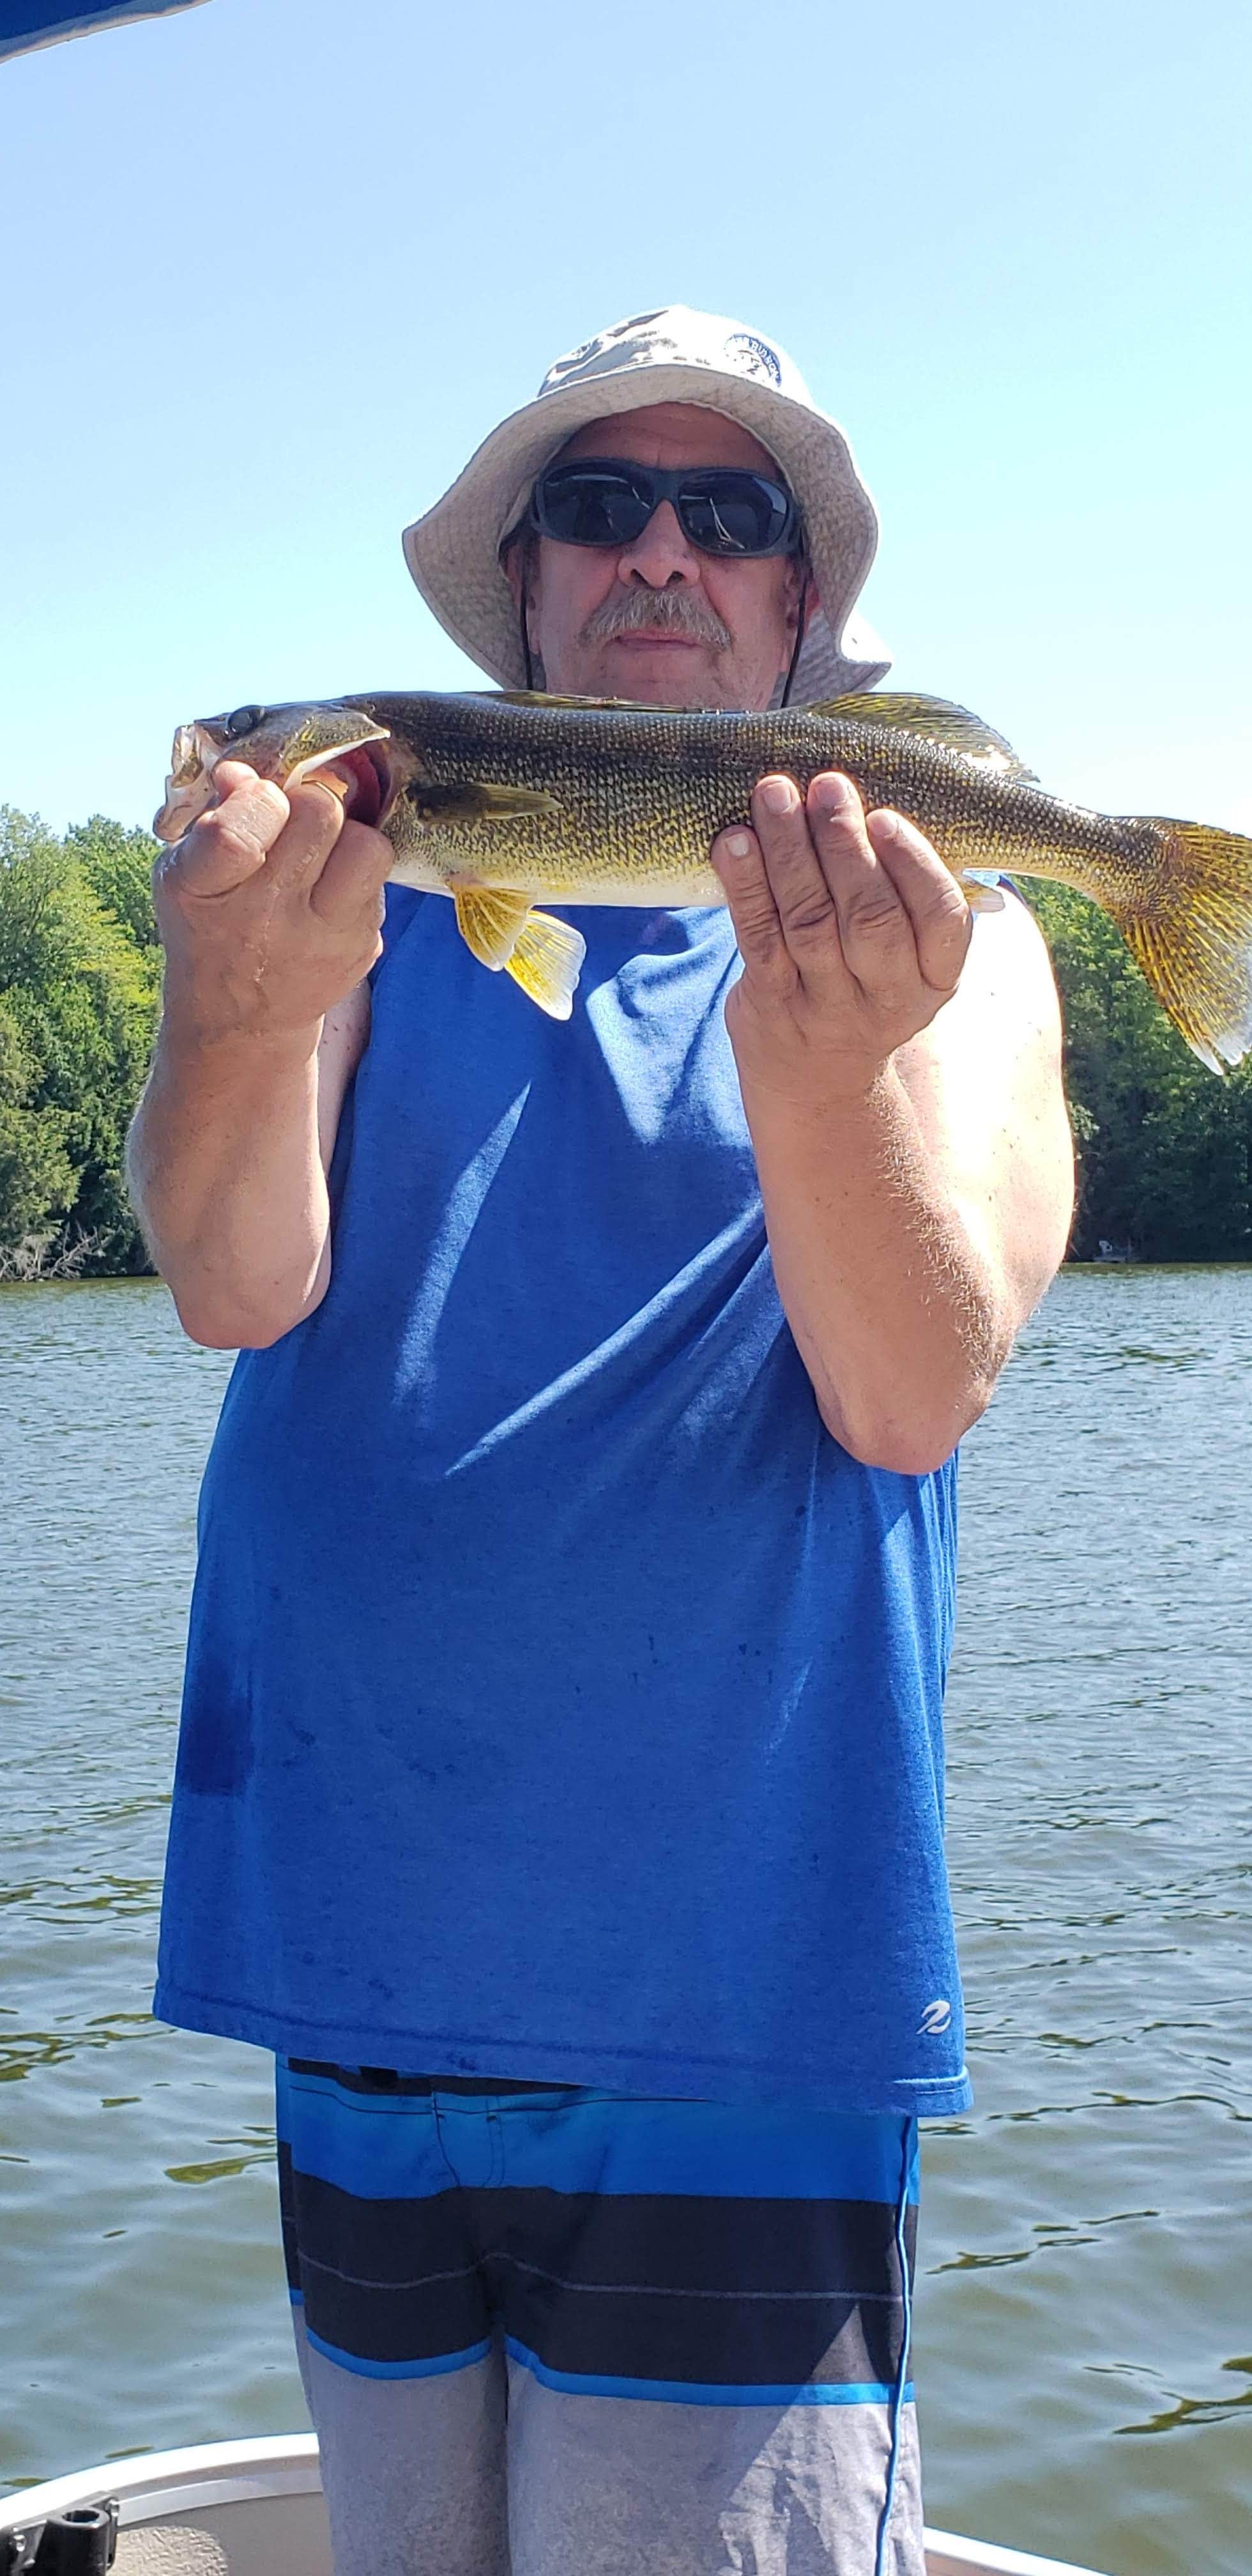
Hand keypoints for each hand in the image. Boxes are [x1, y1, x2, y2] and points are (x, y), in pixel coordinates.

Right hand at [153, 760, 393, 1048]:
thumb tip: (245, 772)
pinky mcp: (362, 948)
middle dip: (308, 800)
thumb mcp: (185, 873)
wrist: (240, 1018)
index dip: (257, 798)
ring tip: (321, 851)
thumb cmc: (210, 925)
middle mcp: (264, 919)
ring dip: (348, 835)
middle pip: (319, 815)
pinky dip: (357, 872)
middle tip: (294, 816)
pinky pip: (379, 882)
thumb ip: (215, 815)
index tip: (256, 799)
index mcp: (202, 889)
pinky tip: (330, 887)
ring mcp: (321, 938)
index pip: (237, 832)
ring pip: (368, 847)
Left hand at [710, 771, 972, 1108]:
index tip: (886, 818)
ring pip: (810, 921)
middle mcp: (886, 996)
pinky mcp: (772, 1006)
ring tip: (775, 793)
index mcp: (934, 977)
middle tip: (827, 786)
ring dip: (789, 852)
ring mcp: (826, 1006)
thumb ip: (908, 896)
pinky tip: (734, 843)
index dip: (914, 867)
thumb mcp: (909, 961)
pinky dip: (745, 887)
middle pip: (870, 917)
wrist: (818, 1083)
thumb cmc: (865, 988)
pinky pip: (759, 939)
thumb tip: (884, 792)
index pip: (941, 921)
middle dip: (845, 846)